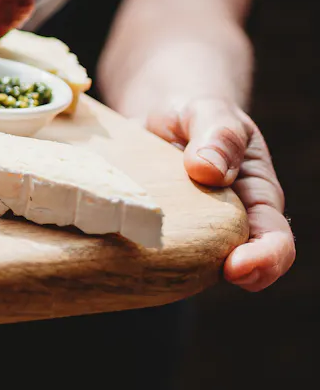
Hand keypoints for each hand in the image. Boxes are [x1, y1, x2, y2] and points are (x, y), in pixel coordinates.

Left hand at [147, 98, 293, 291]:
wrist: (160, 114)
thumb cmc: (196, 114)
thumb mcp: (211, 112)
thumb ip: (219, 135)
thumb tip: (207, 170)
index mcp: (256, 198)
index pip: (274, 239)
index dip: (264, 259)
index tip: (237, 267)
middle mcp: (228, 224)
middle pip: (238, 266)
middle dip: (226, 277)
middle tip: (207, 276)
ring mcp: (191, 233)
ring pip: (189, 265)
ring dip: (175, 269)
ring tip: (150, 265)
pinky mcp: (156, 233)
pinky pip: (148, 252)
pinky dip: (136, 254)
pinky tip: (114, 248)